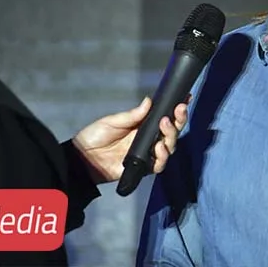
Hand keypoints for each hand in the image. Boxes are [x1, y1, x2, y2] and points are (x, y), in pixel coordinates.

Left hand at [72, 97, 188, 184]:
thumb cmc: (95, 136)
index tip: (185, 98)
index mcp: (143, 126)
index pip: (164, 117)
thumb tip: (149, 101)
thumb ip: (132, 115)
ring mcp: (147, 154)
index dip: (176, 110)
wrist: (82, 158)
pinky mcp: (143, 168)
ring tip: (165, 126)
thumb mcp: (113, 121)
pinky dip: (162, 156)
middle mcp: (148, 140)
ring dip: (171, 136)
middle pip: (171, 132)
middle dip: (179, 120)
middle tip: (178, 110)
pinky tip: (159, 148)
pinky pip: (159, 164)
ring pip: (169, 147)